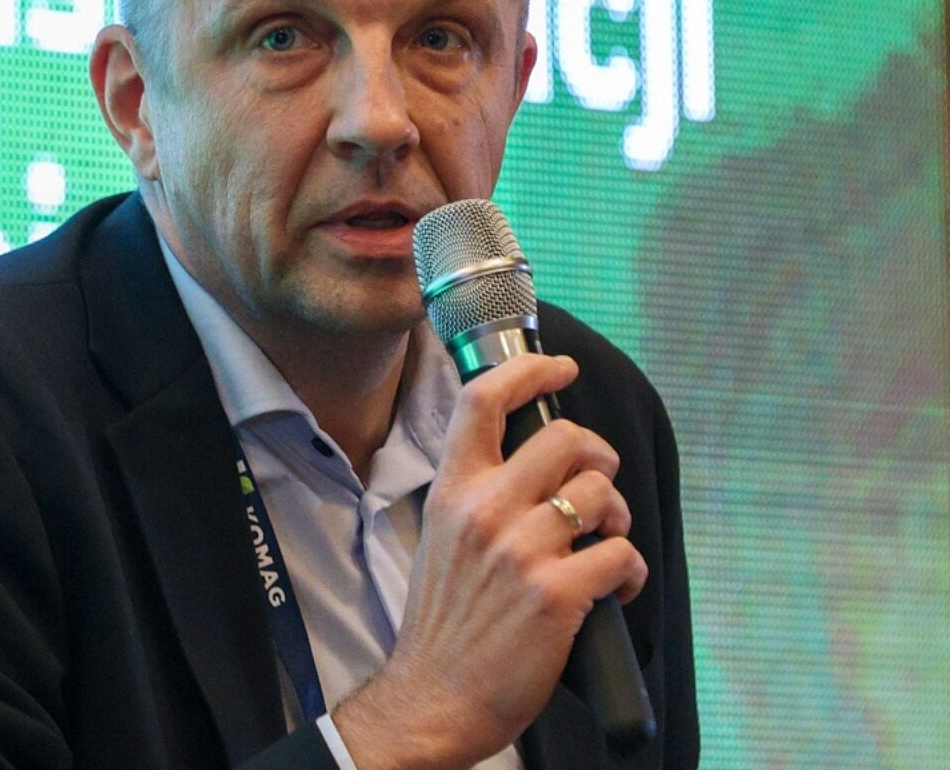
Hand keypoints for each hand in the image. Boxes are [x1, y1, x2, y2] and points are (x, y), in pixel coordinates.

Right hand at [332, 355, 647, 769]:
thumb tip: (532, 462)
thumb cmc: (445, 623)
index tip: (560, 368)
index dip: (530, 371)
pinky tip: (614, 588)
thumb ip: (478, 495)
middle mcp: (485, 511)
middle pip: (566, 438)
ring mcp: (522, 550)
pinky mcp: (558, 594)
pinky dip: (628, 571)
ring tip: (603, 543)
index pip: (483, 401)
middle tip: (596, 485)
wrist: (435, 696)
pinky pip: (621, 554)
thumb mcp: (442, 538)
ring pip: (601, 493)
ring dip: (616, 516)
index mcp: (453, 492)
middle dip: (599, 457)